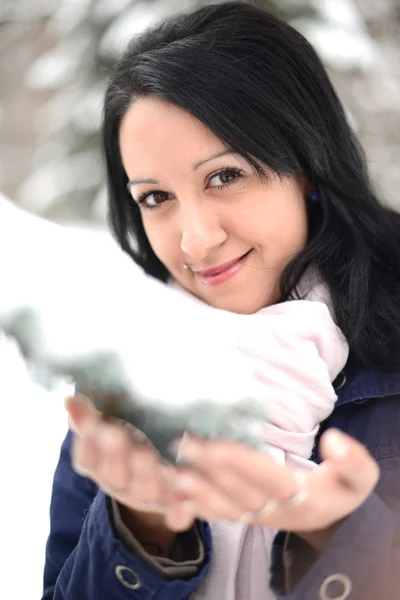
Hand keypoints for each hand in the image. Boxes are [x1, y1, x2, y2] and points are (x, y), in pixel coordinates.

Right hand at [65, 395, 194, 531]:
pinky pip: (177, 514)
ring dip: (146, 474)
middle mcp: (122, 485)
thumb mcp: (105, 434)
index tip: (92, 421)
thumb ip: (88, 419)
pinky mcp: (175, 505)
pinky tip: (186, 498)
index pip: (87, 459)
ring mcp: (148, 497)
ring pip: (146, 491)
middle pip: (115, 475)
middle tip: (117, 434)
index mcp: (100, 468)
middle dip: (115, 454)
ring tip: (148, 453)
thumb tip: (69, 401)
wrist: (152, 487)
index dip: (87, 441)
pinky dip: (180, 510)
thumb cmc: (125, 450)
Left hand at [164, 429, 379, 545]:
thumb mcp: (359, 476)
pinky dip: (191, 505)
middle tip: (182, 445)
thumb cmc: (339, 487)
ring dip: (195, 491)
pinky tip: (170, 490)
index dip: (241, 462)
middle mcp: (274, 512)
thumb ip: (353, 461)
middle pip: (238, 493)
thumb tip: (333, 442)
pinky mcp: (240, 515)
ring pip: (222, 508)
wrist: (325, 513)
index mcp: (301, 499)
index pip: (267, 480)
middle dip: (209, 470)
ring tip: (171, 471)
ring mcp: (254, 516)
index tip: (215, 444)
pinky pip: (215, 515)